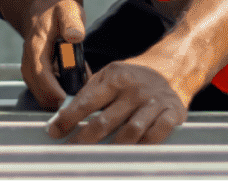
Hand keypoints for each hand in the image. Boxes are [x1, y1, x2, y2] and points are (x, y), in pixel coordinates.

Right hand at [16, 0, 86, 109]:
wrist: (43, 11)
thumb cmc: (57, 11)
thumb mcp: (68, 10)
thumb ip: (72, 21)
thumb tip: (75, 36)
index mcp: (35, 47)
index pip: (41, 75)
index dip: (54, 91)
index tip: (69, 100)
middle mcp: (28, 62)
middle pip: (40, 92)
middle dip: (60, 99)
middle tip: (83, 95)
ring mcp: (30, 71)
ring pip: (42, 96)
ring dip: (61, 97)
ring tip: (80, 86)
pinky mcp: (34, 76)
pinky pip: (45, 93)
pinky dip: (60, 94)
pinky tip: (74, 85)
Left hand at [47, 58, 189, 143]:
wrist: (170, 71)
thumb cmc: (131, 80)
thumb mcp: (109, 77)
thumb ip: (88, 94)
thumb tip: (62, 115)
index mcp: (116, 77)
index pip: (87, 102)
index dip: (68, 119)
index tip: (55, 131)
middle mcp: (135, 89)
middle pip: (106, 121)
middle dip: (85, 138)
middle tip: (71, 150)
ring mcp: (155, 101)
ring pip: (131, 131)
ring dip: (113, 147)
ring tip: (99, 157)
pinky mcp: (172, 113)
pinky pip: (156, 135)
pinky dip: (143, 146)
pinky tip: (131, 153)